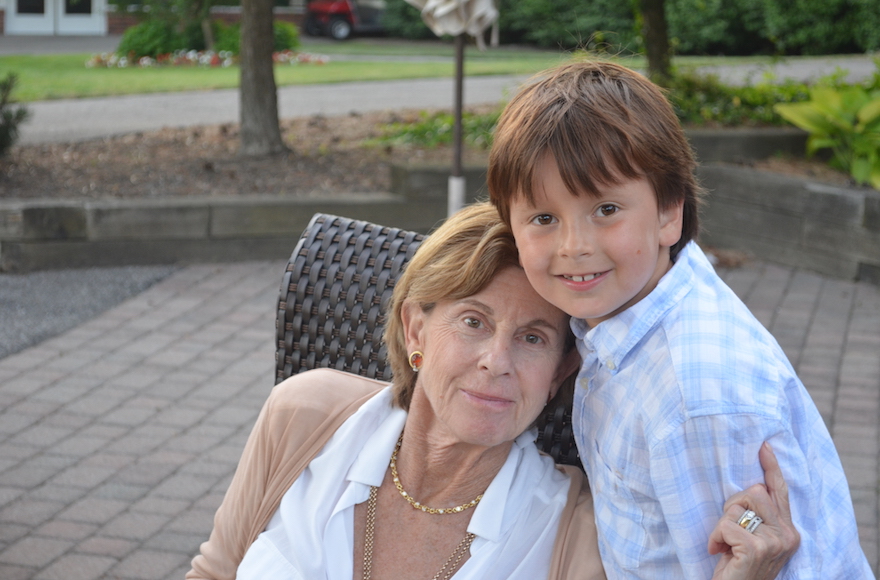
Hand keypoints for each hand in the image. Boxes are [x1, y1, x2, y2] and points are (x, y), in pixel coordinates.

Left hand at [708, 442, 799, 579]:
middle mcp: (787, 535)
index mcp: (788, 531)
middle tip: (728, 530)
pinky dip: (716, 537)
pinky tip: (718, 552)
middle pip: (754, 491)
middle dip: (733, 505)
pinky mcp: (757, 548)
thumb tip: (751, 486)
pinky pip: (726, 525)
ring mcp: (774, 542)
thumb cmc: (739, 566)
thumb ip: (757, 517)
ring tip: (725, 543)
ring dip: (723, 523)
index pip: (780, 491)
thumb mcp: (753, 539)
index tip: (764, 446)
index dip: (771, 467)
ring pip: (738, 507)